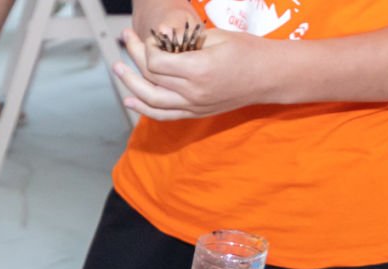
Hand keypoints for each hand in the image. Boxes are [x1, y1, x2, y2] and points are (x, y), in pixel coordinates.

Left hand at [115, 25, 280, 119]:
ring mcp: (194, 105)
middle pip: (151, 77)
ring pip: (152, 99)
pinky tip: (129, 99)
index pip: (157, 62)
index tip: (150, 36)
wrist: (269, 76)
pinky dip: (144, 108)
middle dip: (134, 57)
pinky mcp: (195, 113)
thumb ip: (185, 41)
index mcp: (199, 68)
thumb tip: (161, 39)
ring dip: (130, 84)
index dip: (148, 47)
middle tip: (124, 40)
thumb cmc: (246, 50)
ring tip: (118, 69)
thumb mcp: (216, 36)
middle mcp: (193, 91)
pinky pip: (163, 114)